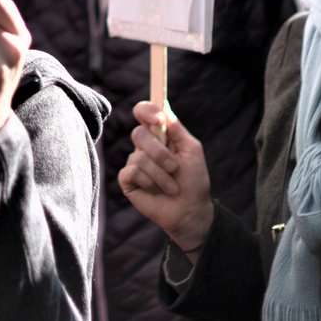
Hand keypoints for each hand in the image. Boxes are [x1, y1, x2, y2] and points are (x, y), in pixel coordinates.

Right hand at [118, 100, 213, 257]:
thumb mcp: (192, 150)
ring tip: (171, 186)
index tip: (158, 118)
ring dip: (161, 174)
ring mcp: (134, 163)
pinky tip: (156, 190)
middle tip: (174, 167)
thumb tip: (163, 109)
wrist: (190, 210)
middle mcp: (144, 146)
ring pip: (138, 156)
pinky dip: (149, 182)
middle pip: (138, 133)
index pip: (144, 112)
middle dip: (160, 152)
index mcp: (159, 135)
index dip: (146, 110)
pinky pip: (132, 172)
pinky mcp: (127, 180)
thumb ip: (177, 130)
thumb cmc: (194, 180)